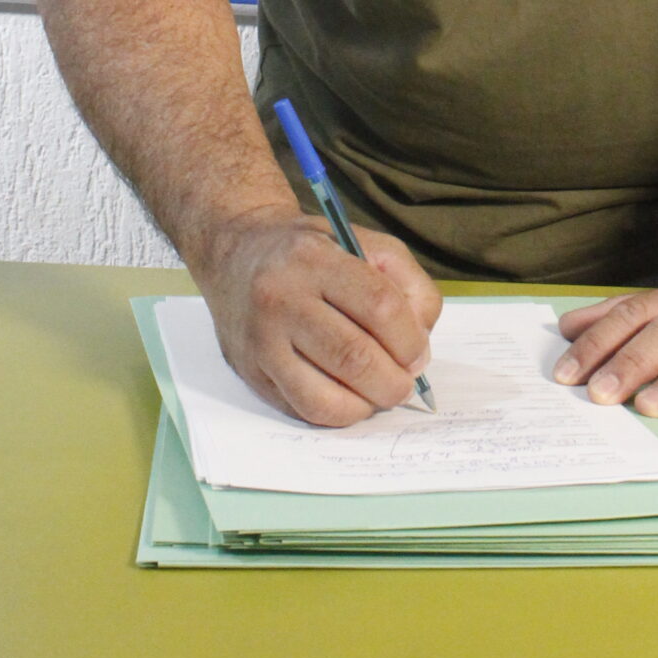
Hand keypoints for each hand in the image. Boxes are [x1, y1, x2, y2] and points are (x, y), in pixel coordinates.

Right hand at [192, 205, 441, 425]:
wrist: (236, 254)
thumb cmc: (313, 252)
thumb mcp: (367, 244)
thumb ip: (408, 286)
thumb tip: (420, 347)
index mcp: (315, 259)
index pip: (379, 307)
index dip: (410, 339)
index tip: (418, 352)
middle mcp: (281, 298)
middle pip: (354, 357)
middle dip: (393, 381)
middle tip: (405, 381)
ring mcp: (262, 340)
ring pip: (326, 396)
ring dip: (368, 403)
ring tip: (380, 391)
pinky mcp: (252, 373)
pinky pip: (304, 410)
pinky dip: (339, 413)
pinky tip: (351, 395)